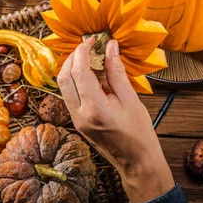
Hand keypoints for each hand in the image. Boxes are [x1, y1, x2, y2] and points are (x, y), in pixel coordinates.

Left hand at [57, 37, 174, 202]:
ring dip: (72, 68)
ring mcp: (76, 119)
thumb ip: (116, 71)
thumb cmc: (139, 133)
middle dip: (73, 57)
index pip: (79, 72)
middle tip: (88, 46)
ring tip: (89, 57)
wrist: (136, 162)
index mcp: (94, 108)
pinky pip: (70, 95)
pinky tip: (91, 74)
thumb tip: (110, 47)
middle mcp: (79, 114)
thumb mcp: (131, 99)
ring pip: (63, 86)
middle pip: (63, 77)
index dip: (83, 51)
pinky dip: (76, 80)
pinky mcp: (77, 121)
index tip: (92, 40)